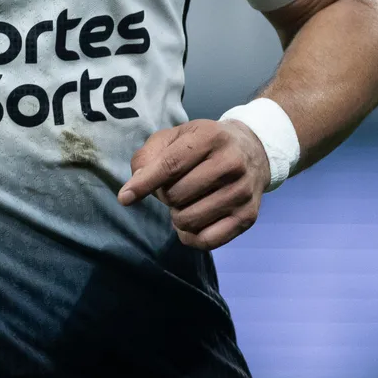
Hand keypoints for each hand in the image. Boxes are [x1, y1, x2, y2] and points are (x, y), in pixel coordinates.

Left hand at [117, 118, 270, 250]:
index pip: (170, 165)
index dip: (144, 183)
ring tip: (185, 202)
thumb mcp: (177, 136)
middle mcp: (231, 163)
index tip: (125, 197)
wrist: (253, 151)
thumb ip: (150, 154)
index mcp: (210, 137)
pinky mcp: (248, 217)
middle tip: (173, 186)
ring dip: (176, 215)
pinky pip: (207, 241)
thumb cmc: (205, 144)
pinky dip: (189, 236)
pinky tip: (191, 223)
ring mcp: (242, 192)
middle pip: (176, 195)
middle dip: (164, 195)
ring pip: (189, 219)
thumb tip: (136, 183)